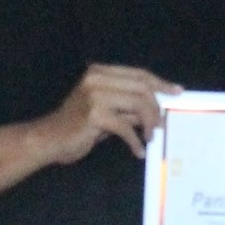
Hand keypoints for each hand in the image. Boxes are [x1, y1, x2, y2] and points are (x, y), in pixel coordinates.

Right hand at [31, 65, 180, 162]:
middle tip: (160, 126)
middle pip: (142, 88)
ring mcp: (95, 95)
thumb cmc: (77, 128)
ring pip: (138, 105)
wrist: (48, 140)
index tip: (177, 92)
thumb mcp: (106, 112)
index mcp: (100, 72)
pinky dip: (135, 142)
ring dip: (149, 124)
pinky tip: (138, 151)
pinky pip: (126, 128)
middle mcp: (97, 78)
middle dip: (156, 108)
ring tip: (149, 138)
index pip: (138, 74)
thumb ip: (127, 107)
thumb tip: (157, 109)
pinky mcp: (94, 115)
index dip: (160, 83)